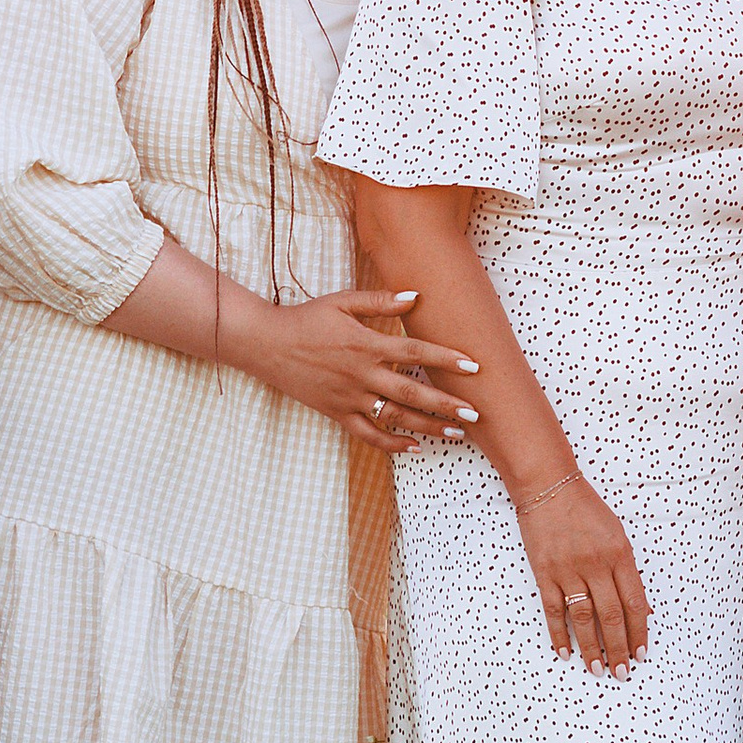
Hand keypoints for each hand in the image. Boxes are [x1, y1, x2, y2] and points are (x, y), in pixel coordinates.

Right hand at [234, 287, 479, 451]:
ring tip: (455, 433)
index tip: (473, 366)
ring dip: (427, 427)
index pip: (415, 352)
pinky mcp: (336, 413)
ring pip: (394, 417)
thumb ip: (380, 300)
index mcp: (366, 344)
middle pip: (412, 392)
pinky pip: (367, 434)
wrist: (267, 344)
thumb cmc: (308, 318)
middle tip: (475, 413)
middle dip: (446, 404)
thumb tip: (416, 295)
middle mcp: (361, 374)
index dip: (446, 358)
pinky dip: (391, 443)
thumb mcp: (342, 301)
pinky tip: (413, 447)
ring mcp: (349, 397)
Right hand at [515, 475, 648, 677]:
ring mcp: (568, 569)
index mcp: (619, 554)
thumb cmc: (586, 510)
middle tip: (622, 672)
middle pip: (611, 616)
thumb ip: (628, 572)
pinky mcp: (544, 572)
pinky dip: (559, 634)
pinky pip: (553, 610)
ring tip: (597, 669)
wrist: (548, 486)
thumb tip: (641, 610)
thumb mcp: (617, 535)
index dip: (639, 631)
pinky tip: (565, 652)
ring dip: (591, 648)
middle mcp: (595, 564)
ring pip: (583, 618)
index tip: (641, 654)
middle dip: (618, 648)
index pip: (634, 602)